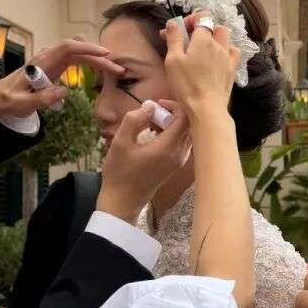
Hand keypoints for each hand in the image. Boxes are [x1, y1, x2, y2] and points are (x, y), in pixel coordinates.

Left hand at [0, 38, 123, 122]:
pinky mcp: (56, 66)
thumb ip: (41, 99)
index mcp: (42, 62)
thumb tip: (64, 91)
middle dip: (100, 56)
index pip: (67, 48)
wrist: (0, 97)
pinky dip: (91, 63)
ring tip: (115, 71)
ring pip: (80, 53)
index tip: (105, 54)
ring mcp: (53, 60)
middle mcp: (49, 57)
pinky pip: (77, 59)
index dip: (87, 48)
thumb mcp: (21, 104)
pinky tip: (102, 70)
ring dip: (98, 59)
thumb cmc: (9, 100)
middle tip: (118, 70)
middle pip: (78, 50)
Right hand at [97, 100, 190, 223]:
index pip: (185, 118)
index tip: (155, 105)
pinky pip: (181, 142)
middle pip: (188, 124)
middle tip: (151, 114)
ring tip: (150, 124)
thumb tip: (150, 106)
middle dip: (172, 113)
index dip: (173, 106)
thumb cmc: (119, 173)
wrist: (123, 201)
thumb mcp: (120, 142)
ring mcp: (179, 161)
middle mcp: (179, 154)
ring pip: (185, 133)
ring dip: (171, 123)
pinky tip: (153, 135)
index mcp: (168, 148)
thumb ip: (134, 120)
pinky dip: (171, 134)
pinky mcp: (175, 165)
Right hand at [162, 12, 238, 115]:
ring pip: (227, 38)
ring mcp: (228, 57)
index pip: (203, 16)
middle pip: (216, 26)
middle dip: (204, 27)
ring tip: (205, 48)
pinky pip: (234, 53)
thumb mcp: (173, 60)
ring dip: (217, 38)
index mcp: (204, 40)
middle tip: (191, 39)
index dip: (192, 19)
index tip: (181, 29)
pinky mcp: (232, 70)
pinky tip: (219, 57)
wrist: (206, 107)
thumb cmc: (186, 85)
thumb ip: (174, 38)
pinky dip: (227, 50)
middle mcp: (219, 45)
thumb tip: (173, 23)